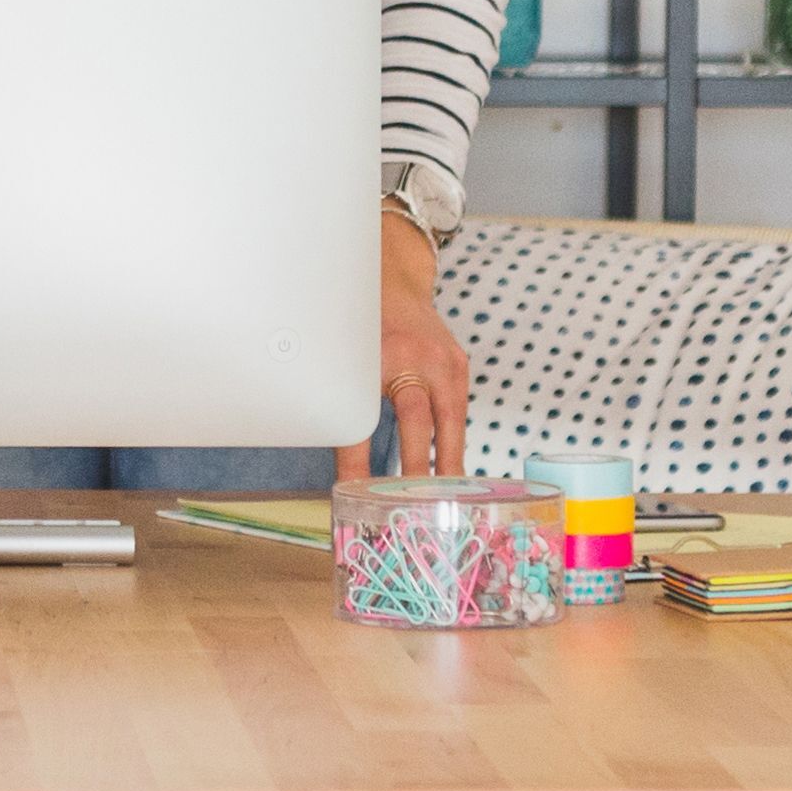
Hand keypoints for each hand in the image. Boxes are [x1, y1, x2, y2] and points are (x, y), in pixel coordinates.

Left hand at [337, 207, 467, 483]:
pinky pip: (456, 415)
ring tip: (443, 506)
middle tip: (409, 509)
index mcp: (373, 355)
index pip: (362, 421)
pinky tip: (450, 478)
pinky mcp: (459, 366)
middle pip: (416, 423)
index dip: (356, 463)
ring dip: (443, 466)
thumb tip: (331, 461)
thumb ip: (340, 401)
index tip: (348, 494)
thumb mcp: (344, 357)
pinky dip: (452, 446)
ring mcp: (443, 360)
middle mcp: (412, 356)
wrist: (395, 280)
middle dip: (412, 469)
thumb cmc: (360, 326)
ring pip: (447, 423)